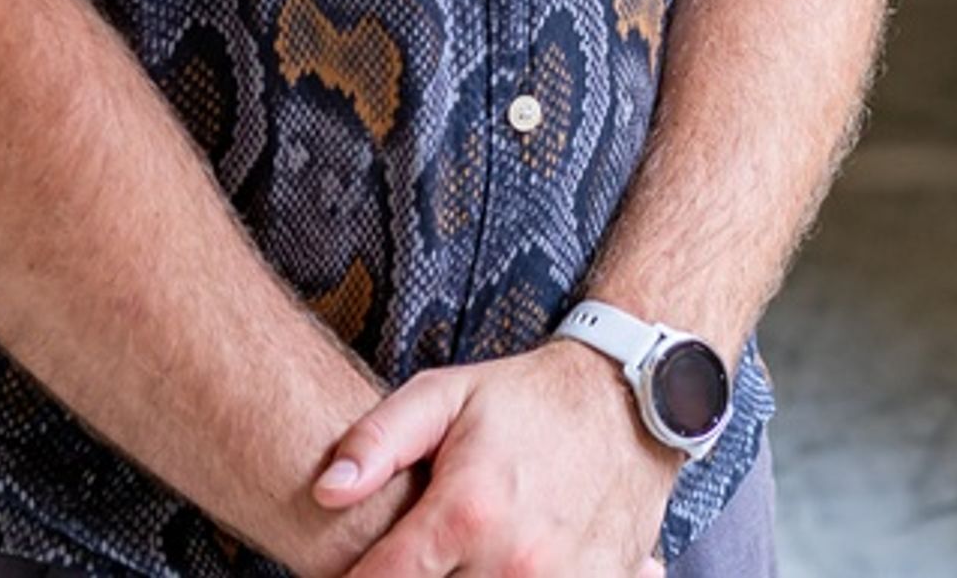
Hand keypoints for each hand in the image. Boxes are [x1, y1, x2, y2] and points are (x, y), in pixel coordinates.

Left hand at [314, 343, 685, 577]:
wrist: (630, 399)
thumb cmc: (529, 399)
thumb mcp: (445, 396)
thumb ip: (378, 442)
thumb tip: (327, 491)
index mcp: (469, 513)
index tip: (358, 569)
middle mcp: (515, 561)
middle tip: (428, 553)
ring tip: (469, 556)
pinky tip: (518, 564)